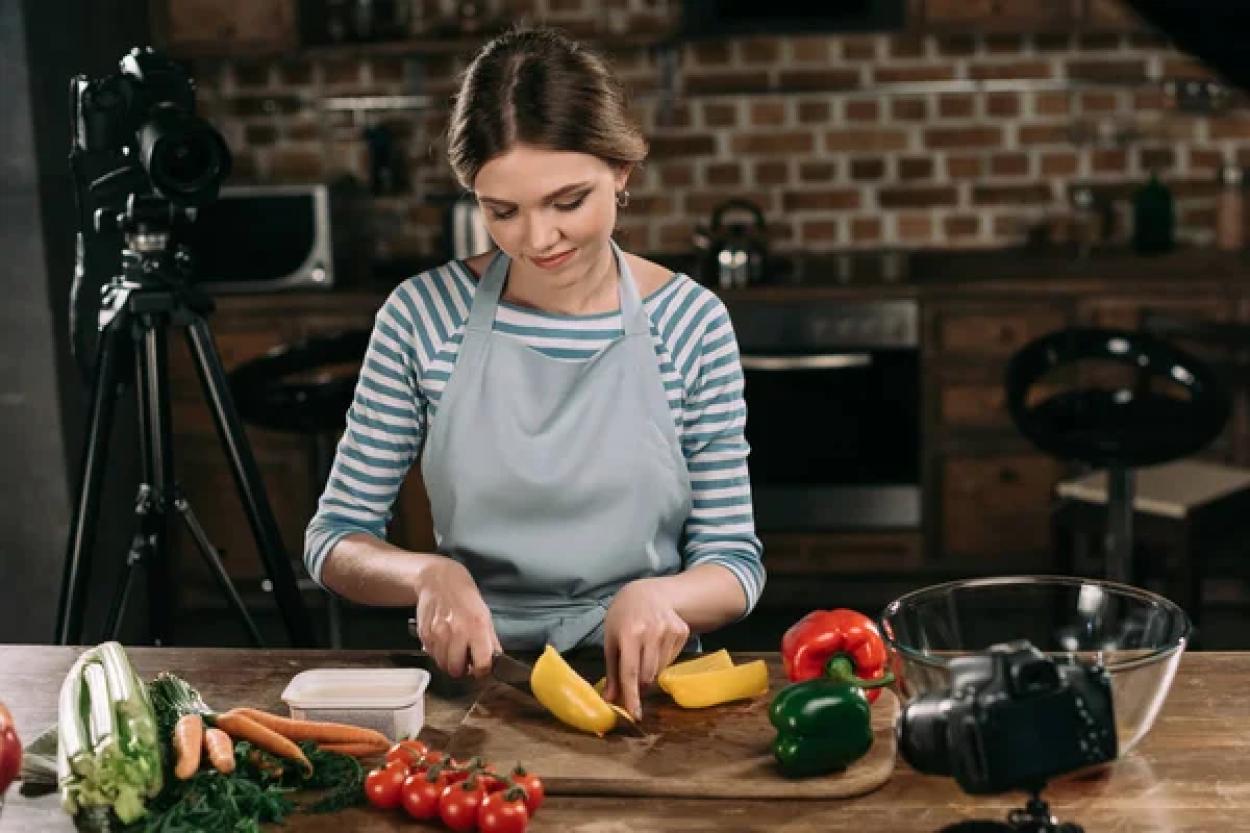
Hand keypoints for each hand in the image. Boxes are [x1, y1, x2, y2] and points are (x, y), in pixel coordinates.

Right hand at [413, 557, 500, 678]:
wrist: (439, 580)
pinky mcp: (424, 634)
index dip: (482, 670)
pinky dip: (437, 653)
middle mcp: (456, 632)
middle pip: (456, 669)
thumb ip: (491, 640)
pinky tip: (443, 640)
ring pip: (442, 664)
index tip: (481, 669)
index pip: (481, 663)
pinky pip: (431, 654)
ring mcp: (438, 633)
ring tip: (454, 649)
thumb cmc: (464, 596)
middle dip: (462, 669)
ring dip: (448, 662)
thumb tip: (497, 660)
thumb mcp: (484, 614)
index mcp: (477, 627)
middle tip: (465, 660)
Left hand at [602, 578, 689, 719]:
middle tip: (632, 674)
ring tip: (643, 653)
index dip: (631, 696)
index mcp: (629, 633)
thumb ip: (612, 671)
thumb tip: (611, 701)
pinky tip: (655, 644)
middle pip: (647, 675)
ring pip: (659, 670)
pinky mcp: (682, 631)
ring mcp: (669, 631)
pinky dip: (661, 660)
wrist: (648, 593)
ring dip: (650, 671)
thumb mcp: (611, 640)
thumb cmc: (623, 617)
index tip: (633, 715)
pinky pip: (670, 660)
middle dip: (638, 683)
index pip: (630, 672)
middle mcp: (651, 632)